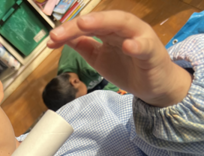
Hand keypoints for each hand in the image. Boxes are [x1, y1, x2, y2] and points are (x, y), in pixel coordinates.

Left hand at [48, 11, 191, 106]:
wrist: (153, 86)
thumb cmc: (127, 68)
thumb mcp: (98, 57)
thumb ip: (83, 45)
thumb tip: (59, 37)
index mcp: (110, 29)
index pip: (87, 25)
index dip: (68, 31)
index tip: (51, 40)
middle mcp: (124, 28)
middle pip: (101, 20)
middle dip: (79, 24)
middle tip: (59, 32)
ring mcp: (140, 38)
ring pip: (123, 23)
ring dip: (103, 22)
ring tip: (84, 25)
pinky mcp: (152, 52)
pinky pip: (144, 46)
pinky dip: (136, 44)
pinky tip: (127, 46)